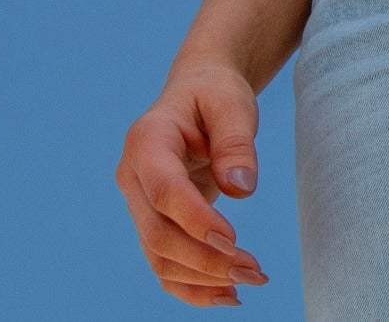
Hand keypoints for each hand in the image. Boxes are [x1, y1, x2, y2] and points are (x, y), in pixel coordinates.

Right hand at [116, 60, 270, 305]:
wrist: (199, 92)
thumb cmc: (215, 94)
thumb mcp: (232, 103)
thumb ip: (236, 142)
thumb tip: (241, 190)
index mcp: (147, 140)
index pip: (164, 190)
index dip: (195, 220)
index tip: (233, 241)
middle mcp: (133, 176)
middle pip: (157, 233)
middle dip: (205, 260)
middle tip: (255, 270)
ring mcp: (139, 203)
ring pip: (158, 256)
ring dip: (202, 279)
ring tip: (251, 280)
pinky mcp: (154, 221)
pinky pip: (164, 264)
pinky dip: (191, 286)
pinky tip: (227, 295)